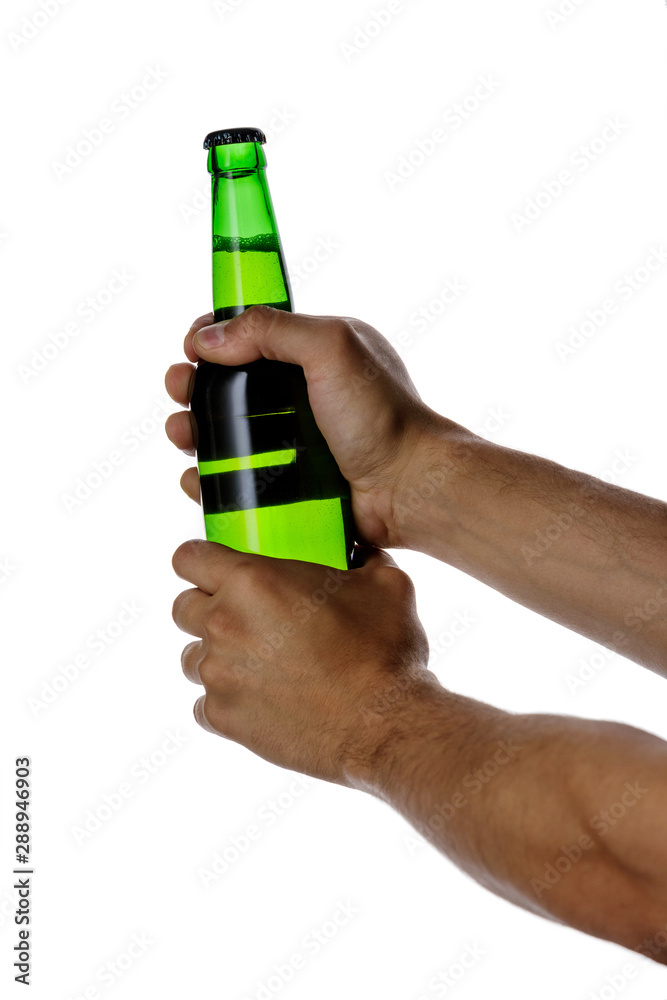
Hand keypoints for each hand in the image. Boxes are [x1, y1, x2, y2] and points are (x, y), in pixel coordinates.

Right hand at [164, 307, 439, 547]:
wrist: (409, 488)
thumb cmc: (384, 417)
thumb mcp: (331, 348)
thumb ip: (271, 330)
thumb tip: (209, 339)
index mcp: (313, 352)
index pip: (249, 334)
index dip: (213, 338)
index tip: (191, 350)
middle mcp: (300, 393)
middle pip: (226, 383)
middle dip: (192, 385)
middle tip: (179, 391)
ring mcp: (292, 440)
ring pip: (224, 432)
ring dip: (191, 430)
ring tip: (182, 436)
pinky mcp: (287, 482)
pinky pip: (236, 477)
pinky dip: (209, 477)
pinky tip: (196, 478)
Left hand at [171, 539, 439, 783]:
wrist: (383, 724)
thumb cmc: (382, 651)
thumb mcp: (384, 584)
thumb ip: (363, 560)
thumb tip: (363, 555)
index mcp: (252, 581)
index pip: (188, 557)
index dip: (201, 560)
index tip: (217, 568)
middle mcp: (223, 624)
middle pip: (182, 606)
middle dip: (207, 607)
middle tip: (247, 617)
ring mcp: (218, 675)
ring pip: (191, 656)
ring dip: (217, 655)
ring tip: (259, 663)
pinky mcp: (223, 718)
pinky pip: (204, 704)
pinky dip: (227, 700)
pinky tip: (264, 699)